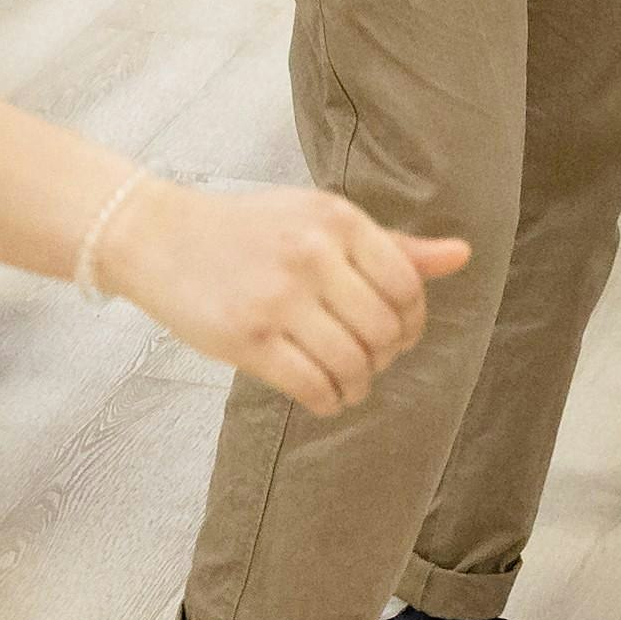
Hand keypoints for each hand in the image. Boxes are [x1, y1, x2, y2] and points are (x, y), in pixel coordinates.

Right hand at [92, 179, 466, 417]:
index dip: (412, 323)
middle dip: (384, 357)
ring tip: (346, 382)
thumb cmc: (248, 230)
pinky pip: (312, 386)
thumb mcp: (318, 219)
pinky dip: (328, 401)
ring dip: (357, 385)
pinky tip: (322, 394)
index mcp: (337, 218)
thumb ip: (391, 245)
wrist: (158, 236)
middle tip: (367, 361)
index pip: (408, 286)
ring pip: (352, 364)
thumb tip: (462, 255)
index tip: (395, 335)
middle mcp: (312, 253)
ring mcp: (278, 297)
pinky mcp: (247, 337)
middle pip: (385, 331)